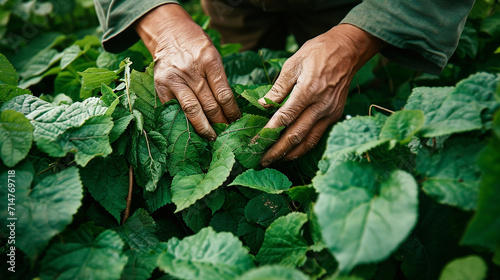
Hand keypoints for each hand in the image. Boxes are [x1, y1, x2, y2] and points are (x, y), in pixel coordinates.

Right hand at [135, 4, 240, 140]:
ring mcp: (175, 79)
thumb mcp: (213, 56)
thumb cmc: (196, 47)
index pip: (224, 94)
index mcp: (209, 60)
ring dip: (204, 127)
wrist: (169, 33)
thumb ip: (219, 79)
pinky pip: (175, 109)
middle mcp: (191, 70)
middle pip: (210, 105)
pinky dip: (184, 121)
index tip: (236, 121)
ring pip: (192, 110)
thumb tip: (229, 108)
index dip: (232, 111)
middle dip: (220, 122)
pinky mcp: (162, 86)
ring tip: (212, 137)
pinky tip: (192, 130)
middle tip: (227, 134)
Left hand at [257, 24, 385, 166]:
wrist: (348, 49)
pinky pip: (317, 136)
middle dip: (277, 150)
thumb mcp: (293, 63)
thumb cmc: (318, 52)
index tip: (255, 143)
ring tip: (275, 160)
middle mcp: (321, 105)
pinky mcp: (335, 115)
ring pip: (308, 141)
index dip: (269, 132)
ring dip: (291, 153)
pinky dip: (304, 147)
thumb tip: (262, 105)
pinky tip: (292, 151)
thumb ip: (278, 87)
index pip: (285, 117)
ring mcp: (330, 112)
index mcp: (308, 90)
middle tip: (262, 160)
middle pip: (296, 135)